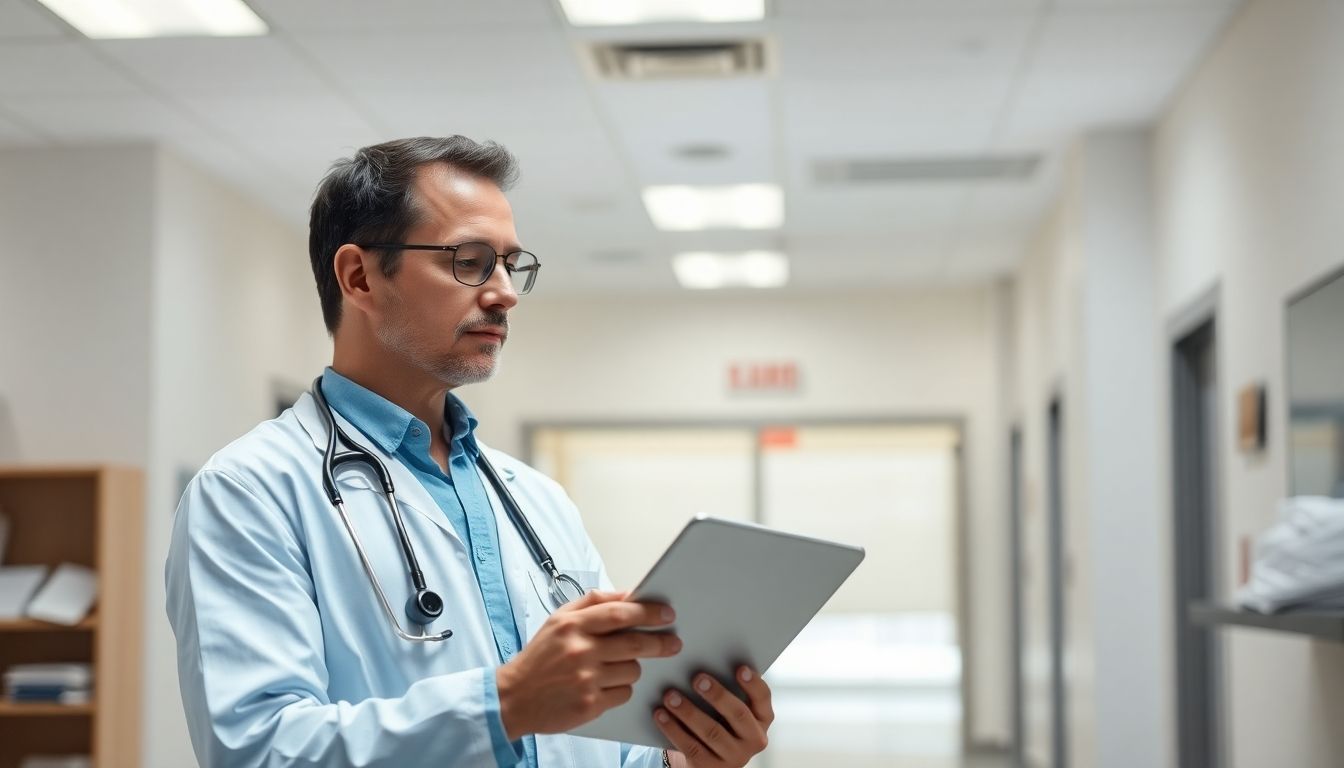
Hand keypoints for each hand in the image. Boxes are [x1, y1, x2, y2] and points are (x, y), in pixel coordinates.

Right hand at [496, 590, 680, 737]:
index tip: (667, 613)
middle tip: (673, 642)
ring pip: (633, 670)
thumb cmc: (539, 657)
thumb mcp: (558, 620)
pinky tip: (604, 685)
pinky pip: (624, 693)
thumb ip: (592, 602)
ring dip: (632, 667)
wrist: (513, 698)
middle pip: (635, 643)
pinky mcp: (590, 705)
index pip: (620, 613)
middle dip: (659, 642)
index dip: (649, 612)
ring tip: (615, 667)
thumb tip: (627, 594)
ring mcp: (586, 680)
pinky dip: (621, 689)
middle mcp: (580, 651)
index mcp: (572, 626)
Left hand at [654, 667, 773, 767]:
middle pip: (738, 715)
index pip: (762, 698)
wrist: (706, 759)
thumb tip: (704, 658)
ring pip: (712, 732)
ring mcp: (734, 757)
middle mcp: (753, 740)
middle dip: (718, 695)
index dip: (753, 683)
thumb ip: (725, 688)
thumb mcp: (727, 708)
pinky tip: (661, 715)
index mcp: (761, 719)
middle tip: (697, 679)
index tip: (739, 667)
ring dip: (689, 712)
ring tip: (670, 696)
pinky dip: (673, 729)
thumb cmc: (717, 720)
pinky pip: (691, 748)